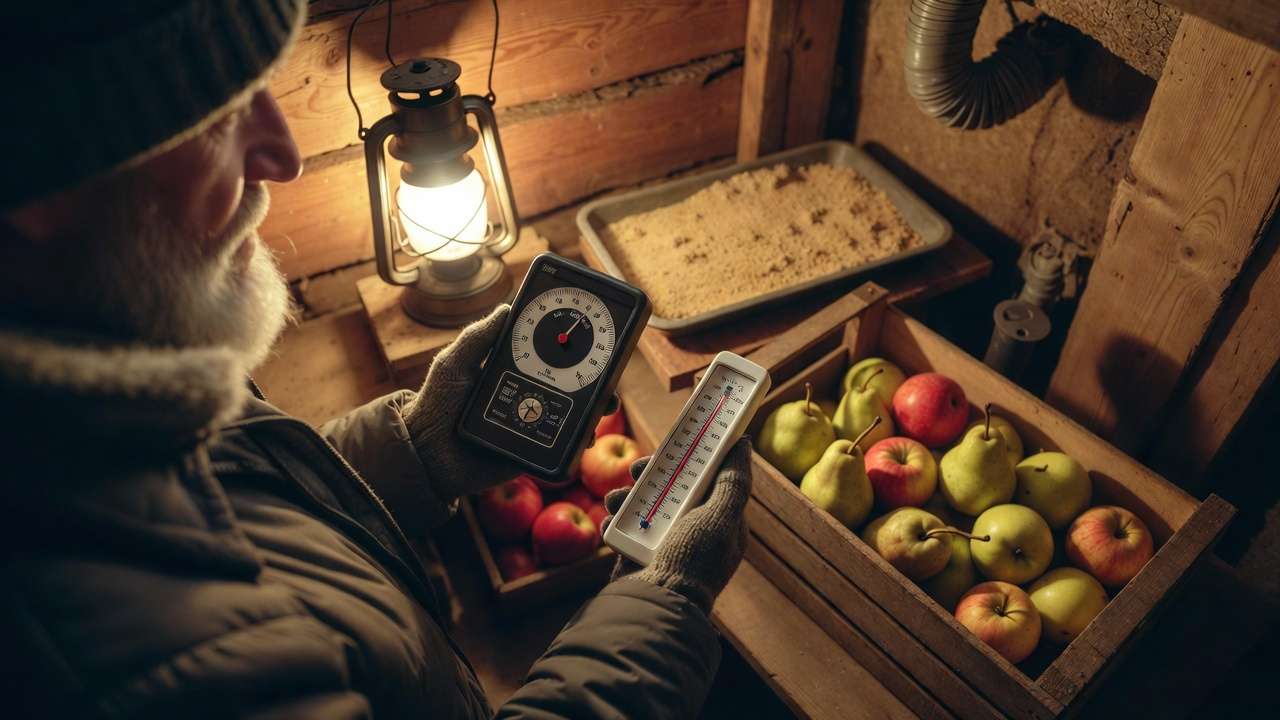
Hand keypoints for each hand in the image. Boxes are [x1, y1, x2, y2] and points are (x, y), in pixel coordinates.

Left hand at [403, 304, 619, 498]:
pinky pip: (561, 447)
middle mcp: (528, 395)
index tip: (593, 333)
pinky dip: (578, 440)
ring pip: (573, 414)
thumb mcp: (454, 363)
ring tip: (604, 404)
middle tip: (611, 371)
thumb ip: (477, 337)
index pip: (549, 354)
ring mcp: (532, 423)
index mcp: (513, 370)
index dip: (573, 345)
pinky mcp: (532, 452)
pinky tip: (586, 434)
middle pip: (571, 383)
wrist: (423, 455)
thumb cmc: (434, 405)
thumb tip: (507, 308)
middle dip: (597, 376)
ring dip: (595, 408)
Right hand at [600, 437, 752, 612]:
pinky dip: (616, 519)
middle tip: (638, 468)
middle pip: (674, 488)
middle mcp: (694, 531)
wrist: (654, 606)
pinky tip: (611, 518)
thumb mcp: (720, 517)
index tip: (677, 443)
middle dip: (654, 475)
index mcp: (720, 523)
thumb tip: (745, 444)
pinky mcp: (639, 553)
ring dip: (628, 495)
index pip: (710, 481)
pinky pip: (626, 526)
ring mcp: (665, 542)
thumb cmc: (693, 562)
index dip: (694, 460)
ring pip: (645, 504)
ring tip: (616, 497)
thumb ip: (734, 482)